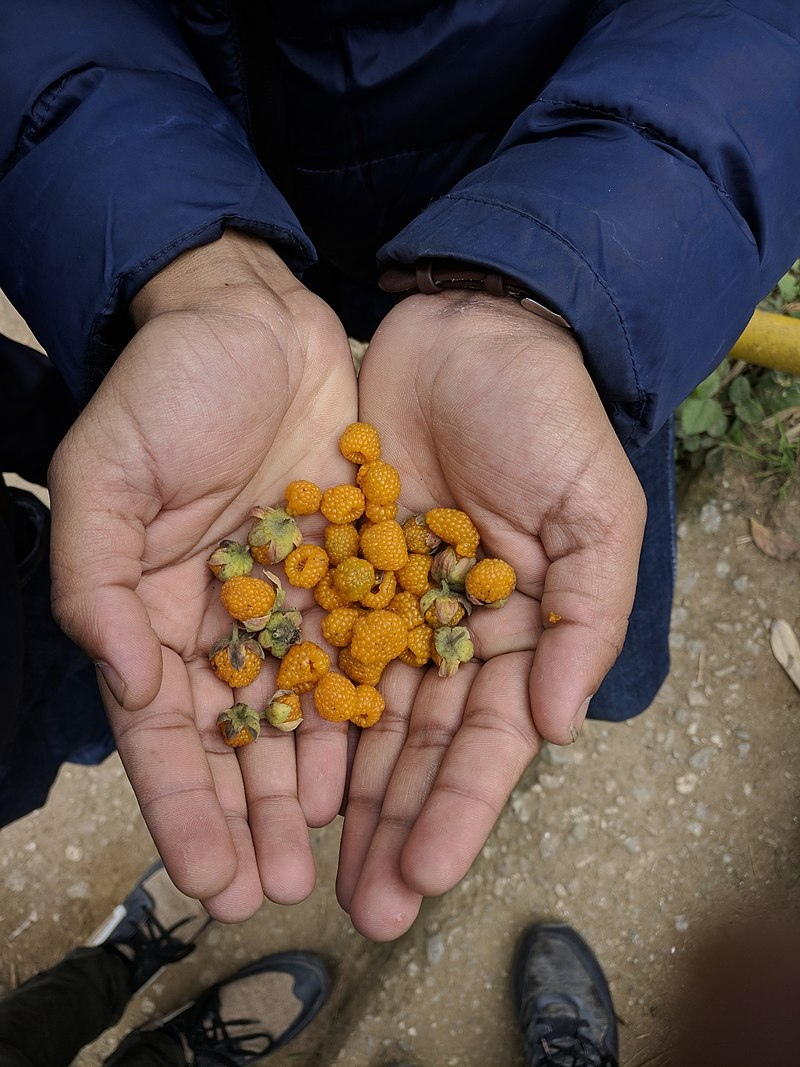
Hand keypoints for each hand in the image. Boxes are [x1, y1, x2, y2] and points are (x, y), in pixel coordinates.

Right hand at [48, 231, 357, 919]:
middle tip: (277, 892)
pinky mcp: (354, 571)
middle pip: (241, 742)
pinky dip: (375, 712)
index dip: (184, 806)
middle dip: (257, 820)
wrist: (255, 319)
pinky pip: (368, 653)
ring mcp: (295, 601)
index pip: (165, 731)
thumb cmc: (166, 388)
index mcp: (156, 610)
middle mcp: (228, 622)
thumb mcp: (104, 471)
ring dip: (321, 790)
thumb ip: (94, 580)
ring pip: (309, 713)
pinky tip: (386, 770)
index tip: (208, 877)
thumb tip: (119, 679)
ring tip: (341, 860)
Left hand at [338, 290, 645, 938]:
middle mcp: (446, 635)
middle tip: (361, 906)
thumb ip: (585, 620)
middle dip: (392, 827)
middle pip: (415, 750)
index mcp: (516, 635)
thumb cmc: (547, 418)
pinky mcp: (330, 566)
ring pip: (355, 715)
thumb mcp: (594, 513)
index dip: (458, 810)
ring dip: (334, 791)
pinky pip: (305, 644)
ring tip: (303, 861)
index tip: (426, 876)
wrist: (468, 331)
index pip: (487, 743)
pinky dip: (287, 702)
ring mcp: (385, 605)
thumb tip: (554, 726)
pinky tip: (266, 762)